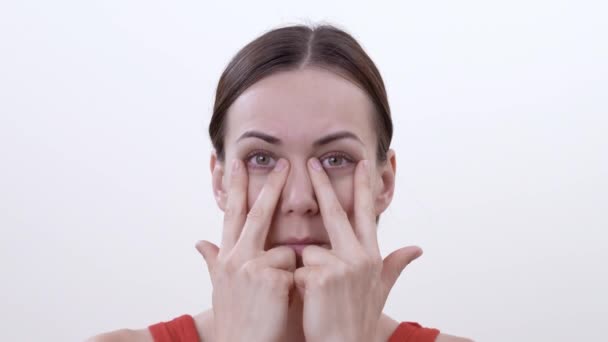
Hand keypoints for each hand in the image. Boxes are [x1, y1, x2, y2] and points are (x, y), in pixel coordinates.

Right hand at [196, 158, 295, 341]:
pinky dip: (297, 286)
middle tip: (285, 163)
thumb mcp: (220, 288)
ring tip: (276, 299)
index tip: (236, 163)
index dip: (235, 187)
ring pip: (286, 250)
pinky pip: (296, 271)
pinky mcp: (271, 279)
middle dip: (271, 186)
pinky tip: (283, 304)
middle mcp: (236, 259)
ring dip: (289, 273)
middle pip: (256, 214)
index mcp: (227, 258)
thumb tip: (199, 241)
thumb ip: (213, 260)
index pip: (232, 214)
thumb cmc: (237, 319)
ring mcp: (252, 268)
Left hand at [294, 158, 422, 341]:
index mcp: (370, 256)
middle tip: (312, 162)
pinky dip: (297, 284)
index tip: (361, 163)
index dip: (363, 187)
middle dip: (323, 184)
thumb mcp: (380, 290)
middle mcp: (359, 257)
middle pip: (336, 213)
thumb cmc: (358, 319)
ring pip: (309, 250)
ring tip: (318, 296)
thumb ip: (395, 265)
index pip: (366, 214)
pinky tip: (309, 301)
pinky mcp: (320, 277)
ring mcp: (341, 266)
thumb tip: (417, 248)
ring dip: (306, 270)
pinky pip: (297, 269)